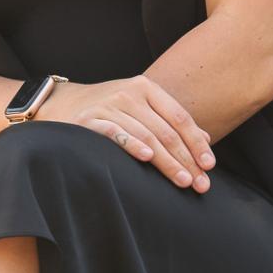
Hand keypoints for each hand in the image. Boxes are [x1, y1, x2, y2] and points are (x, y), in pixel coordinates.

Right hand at [37, 76, 214, 191]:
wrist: (62, 103)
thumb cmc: (109, 109)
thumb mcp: (141, 107)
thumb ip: (171, 121)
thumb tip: (206, 139)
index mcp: (146, 88)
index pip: (180, 117)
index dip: (196, 143)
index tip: (209, 166)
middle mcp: (129, 94)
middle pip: (166, 131)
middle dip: (186, 159)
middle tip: (200, 184)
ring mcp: (109, 106)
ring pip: (146, 136)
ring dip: (167, 161)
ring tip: (182, 181)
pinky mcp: (89, 120)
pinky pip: (115, 134)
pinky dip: (133, 145)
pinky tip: (147, 158)